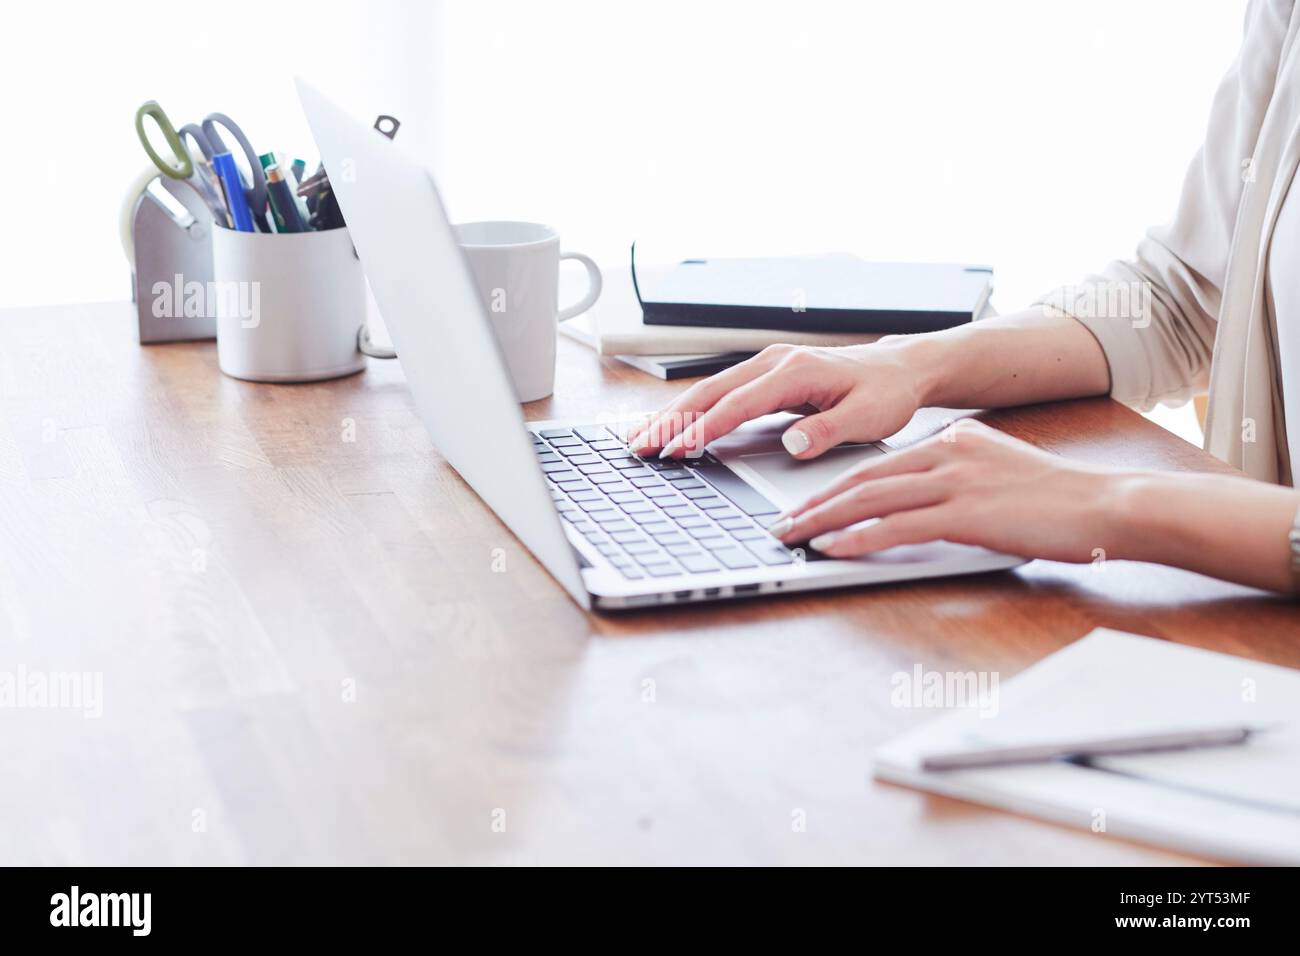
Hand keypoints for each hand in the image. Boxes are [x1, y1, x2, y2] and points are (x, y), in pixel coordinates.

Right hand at [628, 342, 927, 459]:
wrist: (900, 369)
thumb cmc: (886, 393)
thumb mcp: (868, 418)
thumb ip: (828, 431)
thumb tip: (791, 445)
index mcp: (796, 371)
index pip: (739, 404)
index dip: (705, 428)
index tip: (679, 449)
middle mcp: (775, 362)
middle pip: (710, 392)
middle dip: (671, 420)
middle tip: (640, 447)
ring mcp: (767, 365)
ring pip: (708, 390)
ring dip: (674, 415)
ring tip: (642, 439)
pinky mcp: (765, 374)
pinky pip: (720, 392)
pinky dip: (692, 409)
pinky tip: (672, 425)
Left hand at [768, 420, 1125, 561]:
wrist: (1108, 504)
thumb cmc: (1060, 499)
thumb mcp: (998, 473)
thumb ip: (957, 477)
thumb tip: (920, 498)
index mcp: (952, 440)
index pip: (877, 465)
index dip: (834, 486)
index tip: (804, 503)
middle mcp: (948, 453)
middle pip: (862, 478)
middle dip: (814, 503)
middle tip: (781, 523)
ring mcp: (956, 482)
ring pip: (870, 499)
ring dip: (823, 521)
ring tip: (791, 538)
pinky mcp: (966, 514)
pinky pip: (897, 527)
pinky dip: (858, 539)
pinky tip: (833, 550)